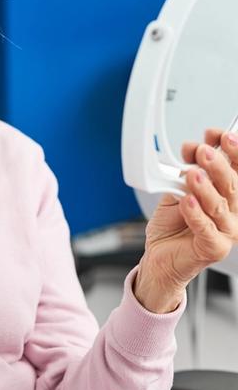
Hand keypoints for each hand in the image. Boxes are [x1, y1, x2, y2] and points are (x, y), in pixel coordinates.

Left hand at [135, 128, 237, 312]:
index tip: (219, 135)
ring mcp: (226, 231)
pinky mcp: (214, 248)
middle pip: (232, 186)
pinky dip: (195, 213)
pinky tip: (187, 201)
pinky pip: (205, 229)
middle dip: (218, 165)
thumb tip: (194, 148)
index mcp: (228, 195)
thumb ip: (187, 170)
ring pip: (219, 206)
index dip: (233, 151)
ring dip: (206, 187)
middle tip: (203, 151)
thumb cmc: (173, 224)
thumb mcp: (179, 189)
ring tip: (192, 174)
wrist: (160, 255)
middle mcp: (232, 212)